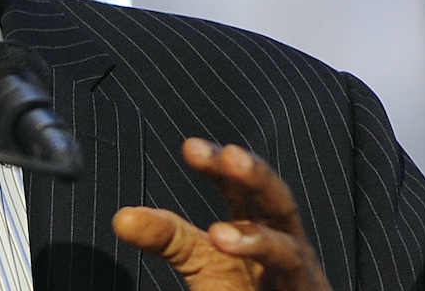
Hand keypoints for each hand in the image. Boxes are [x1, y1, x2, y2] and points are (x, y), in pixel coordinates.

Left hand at [113, 138, 332, 290]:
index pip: (241, 186)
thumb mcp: (201, 260)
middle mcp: (288, 245)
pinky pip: (294, 289)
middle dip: (257, 178)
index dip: (220, 165)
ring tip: (219, 237)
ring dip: (258, 242)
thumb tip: (122, 218)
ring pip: (290, 254)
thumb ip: (167, 236)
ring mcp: (303, 279)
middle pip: (278, 202)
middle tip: (232, 156)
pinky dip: (270, 277)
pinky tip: (243, 270)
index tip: (191, 147)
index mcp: (260, 224)